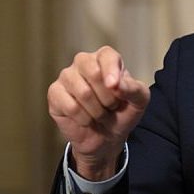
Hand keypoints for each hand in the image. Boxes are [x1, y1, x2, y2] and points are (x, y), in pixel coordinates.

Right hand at [48, 46, 149, 180]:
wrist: (107, 137)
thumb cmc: (123, 112)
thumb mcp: (139, 100)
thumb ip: (134, 89)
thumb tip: (117, 84)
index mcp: (106, 58)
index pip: (107, 55)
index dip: (111, 71)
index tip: (115, 87)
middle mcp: (84, 62)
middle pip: (93, 72)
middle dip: (107, 97)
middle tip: (112, 106)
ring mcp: (67, 76)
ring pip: (82, 91)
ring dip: (97, 110)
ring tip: (101, 114)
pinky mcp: (55, 93)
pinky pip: (69, 106)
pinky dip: (83, 118)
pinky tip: (86, 119)